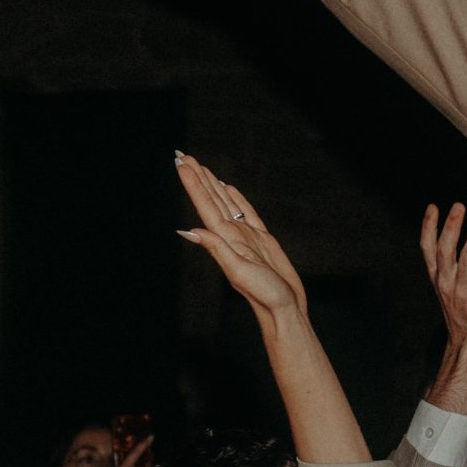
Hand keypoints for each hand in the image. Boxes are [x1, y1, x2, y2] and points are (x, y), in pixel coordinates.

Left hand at [176, 154, 306, 319]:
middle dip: (198, 177)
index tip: (181, 163)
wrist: (285, 310)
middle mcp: (232, 235)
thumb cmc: (264, 295)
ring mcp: (246, 237)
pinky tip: (229, 189)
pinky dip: (236, 198)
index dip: (193, 184)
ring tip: (201, 166)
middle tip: (183, 155)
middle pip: (211, 199)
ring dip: (212, 184)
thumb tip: (190, 232)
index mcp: (225, 239)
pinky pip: (246, 212)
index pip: (205, 205)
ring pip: (226, 202)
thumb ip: (216, 249)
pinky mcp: (262, 240)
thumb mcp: (238, 271)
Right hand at [421, 203, 466, 349]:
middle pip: (445, 250)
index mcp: (438, 277)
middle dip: (451, 227)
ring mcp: (463, 291)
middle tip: (459, 207)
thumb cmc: (463, 310)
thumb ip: (462, 260)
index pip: (428, 248)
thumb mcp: (454, 284)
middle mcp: (447, 282)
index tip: (433, 207)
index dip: (429, 227)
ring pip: (466, 262)